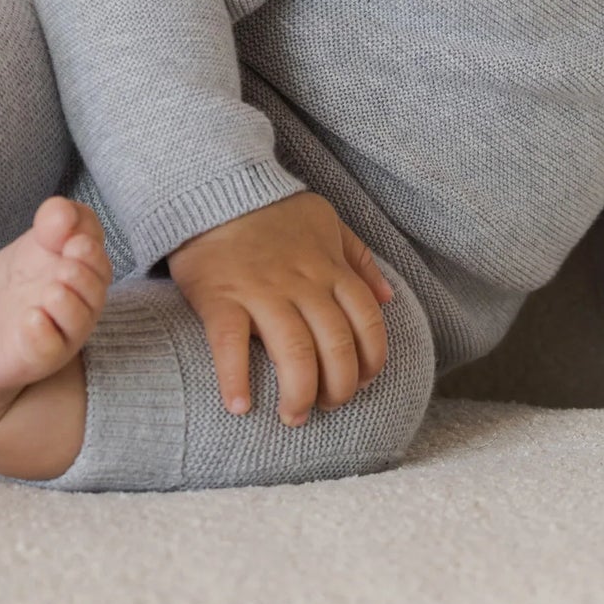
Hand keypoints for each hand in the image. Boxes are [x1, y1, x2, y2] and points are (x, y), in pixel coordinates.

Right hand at [165, 191, 395, 427]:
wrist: (216, 187)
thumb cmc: (273, 211)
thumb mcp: (328, 222)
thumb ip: (359, 259)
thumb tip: (388, 298)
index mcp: (329, 267)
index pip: (367, 322)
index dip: (371, 360)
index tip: (362, 382)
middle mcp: (302, 283)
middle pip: (335, 345)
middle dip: (338, 387)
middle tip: (326, 408)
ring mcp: (261, 291)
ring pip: (293, 351)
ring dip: (299, 393)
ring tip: (294, 417)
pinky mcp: (220, 297)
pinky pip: (229, 344)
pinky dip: (236, 378)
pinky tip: (239, 407)